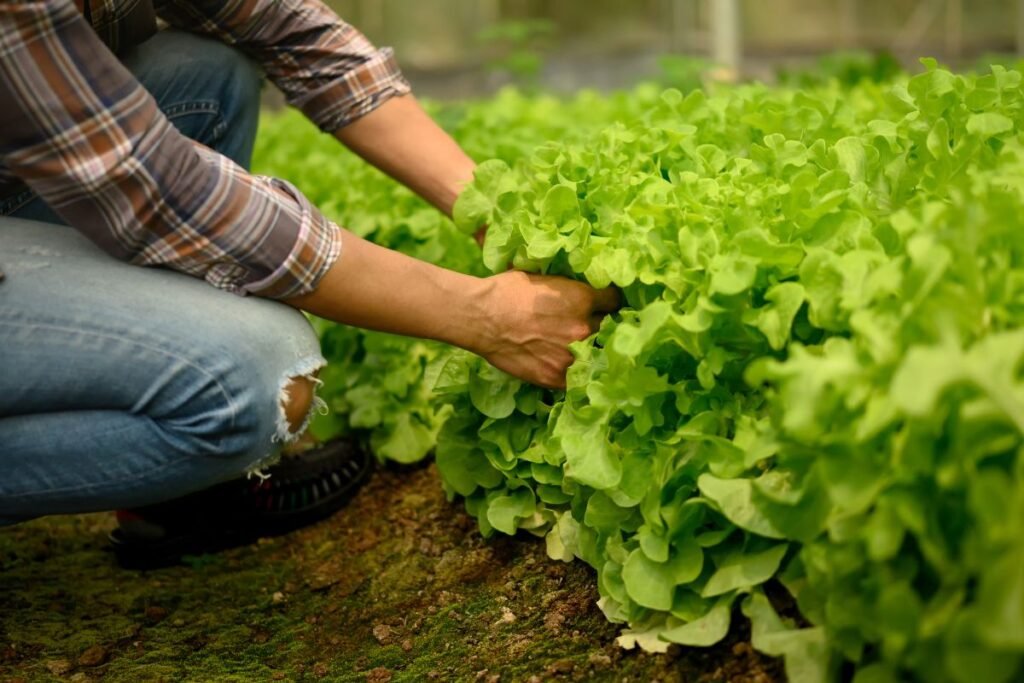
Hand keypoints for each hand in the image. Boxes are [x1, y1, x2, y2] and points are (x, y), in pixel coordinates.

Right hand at [472, 271, 619, 388]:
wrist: (481, 317)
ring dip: (589, 351)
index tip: (604, 304)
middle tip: (588, 326)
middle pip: (608, 329)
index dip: (609, 302)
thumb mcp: (544, 279)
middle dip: (600, 326)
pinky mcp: (556, 378)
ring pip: (595, 355)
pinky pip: (576, 378)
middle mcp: (584, 329)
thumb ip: (568, 289)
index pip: (615, 301)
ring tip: (577, 347)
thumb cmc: (507, 291)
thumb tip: (577, 290)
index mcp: (584, 299)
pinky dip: (573, 372)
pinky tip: (564, 364)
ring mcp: (571, 356)